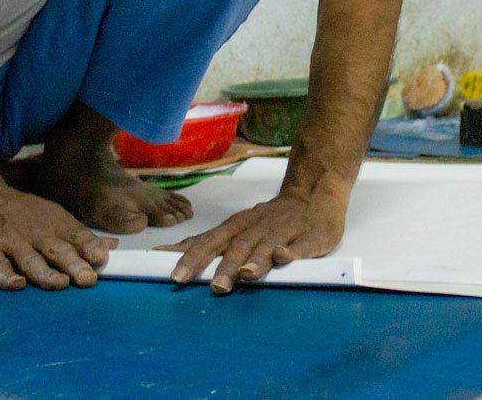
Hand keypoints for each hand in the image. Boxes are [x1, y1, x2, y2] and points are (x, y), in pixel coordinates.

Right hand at [0, 184, 117, 290]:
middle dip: (73, 264)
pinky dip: (5, 276)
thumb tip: (112, 247)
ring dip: (45, 272)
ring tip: (60, 283)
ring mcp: (10, 242)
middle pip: (57, 250)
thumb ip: (80, 236)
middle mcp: (35, 233)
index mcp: (54, 224)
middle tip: (88, 279)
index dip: (89, 248)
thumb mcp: (53, 216)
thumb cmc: (22, 212)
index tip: (103, 259)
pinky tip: (16, 284)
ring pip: (30, 260)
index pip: (76, 236)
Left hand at [157, 192, 345, 294]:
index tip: (175, 277)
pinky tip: (284, 258)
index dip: (193, 258)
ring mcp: (284, 231)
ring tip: (245, 275)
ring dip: (255, 259)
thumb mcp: (238, 226)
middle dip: (224, 266)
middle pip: (237, 245)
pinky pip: (300, 245)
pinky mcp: (310, 237)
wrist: (314, 194)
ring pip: (266, 245)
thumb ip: (210, 242)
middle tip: (214, 288)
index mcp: (238, 225)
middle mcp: (257, 226)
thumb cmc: (270, 218)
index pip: (210, 240)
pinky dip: (291, 251)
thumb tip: (168, 253)